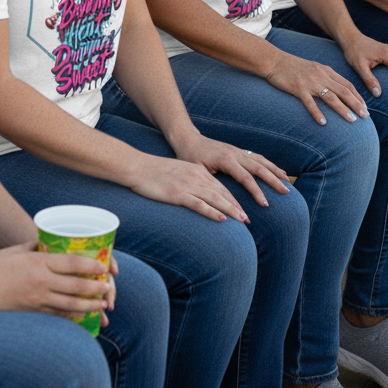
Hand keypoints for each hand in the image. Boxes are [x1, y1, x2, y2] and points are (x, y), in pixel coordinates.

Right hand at [0, 241, 115, 321]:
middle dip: (95, 288)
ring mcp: (34, 299)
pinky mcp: (29, 312)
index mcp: (38, 261)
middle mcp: (40, 281)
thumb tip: (54, 243)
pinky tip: (80, 316)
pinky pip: (54, 316)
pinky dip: (70, 316)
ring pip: (68, 304)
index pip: (72, 262)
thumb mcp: (17, 249)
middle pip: (75, 285)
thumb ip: (37, 246)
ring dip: (88, 305)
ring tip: (102, 305)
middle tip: (108, 288)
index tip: (104, 267)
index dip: (92, 265)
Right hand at [130, 153, 250, 222]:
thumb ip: (191, 180)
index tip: (243, 210)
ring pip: (215, 198)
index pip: (220, 187)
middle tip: (248, 219)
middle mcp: (196, 176)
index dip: (233, 199)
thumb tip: (200, 193)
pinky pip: (199, 204)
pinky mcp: (178, 194)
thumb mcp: (178, 172)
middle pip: (221, 193)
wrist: (138, 166)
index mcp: (197, 170)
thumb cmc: (155, 171)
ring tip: (242, 220)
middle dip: (236, 206)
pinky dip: (212, 212)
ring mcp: (188, 185)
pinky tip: (222, 219)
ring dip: (230, 210)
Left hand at [173, 131, 290, 208]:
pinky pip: (258, 158)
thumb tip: (222, 202)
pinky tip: (278, 171)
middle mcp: (236, 154)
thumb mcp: (198, 172)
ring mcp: (239, 151)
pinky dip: (270, 165)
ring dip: (276, 171)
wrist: (188, 139)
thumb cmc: (190, 158)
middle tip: (286, 193)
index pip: (246, 178)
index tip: (266, 205)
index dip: (257, 192)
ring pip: (262, 161)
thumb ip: (211, 184)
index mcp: (226, 160)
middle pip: (260, 167)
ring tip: (287, 182)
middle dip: (274, 180)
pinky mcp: (239, 151)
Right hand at [261, 48, 368, 125]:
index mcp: (326, 70)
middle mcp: (320, 76)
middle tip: (366, 116)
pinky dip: (317, 113)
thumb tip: (337, 90)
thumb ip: (325, 77)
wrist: (274, 61)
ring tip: (352, 120)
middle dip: (356, 104)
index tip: (365, 107)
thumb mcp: (313, 68)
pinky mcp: (298, 88)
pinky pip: (310, 102)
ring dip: (343, 109)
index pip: (347, 84)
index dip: (358, 96)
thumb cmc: (293, 66)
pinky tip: (324, 123)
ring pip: (330, 97)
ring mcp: (309, 82)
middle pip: (343, 91)